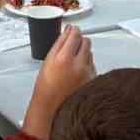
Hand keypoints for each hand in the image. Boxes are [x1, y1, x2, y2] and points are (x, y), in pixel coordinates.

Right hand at [23, 24, 95, 138]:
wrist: (52, 109)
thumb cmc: (47, 88)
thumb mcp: (48, 60)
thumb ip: (60, 42)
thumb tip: (68, 30)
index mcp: (65, 58)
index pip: (76, 34)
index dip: (73, 31)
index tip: (71, 31)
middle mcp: (79, 65)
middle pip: (86, 41)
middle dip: (79, 41)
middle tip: (70, 48)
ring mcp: (88, 74)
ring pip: (90, 53)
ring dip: (83, 53)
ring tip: (72, 64)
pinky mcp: (93, 81)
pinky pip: (93, 66)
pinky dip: (87, 66)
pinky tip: (77, 74)